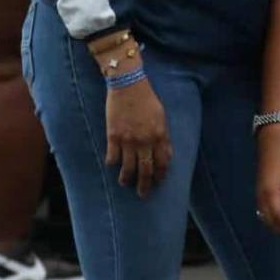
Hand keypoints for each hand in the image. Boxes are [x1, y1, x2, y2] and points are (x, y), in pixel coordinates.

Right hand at [105, 79, 172, 197]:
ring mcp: (128, 140)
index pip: (162, 163)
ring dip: (126, 178)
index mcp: (159, 135)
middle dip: (145, 185)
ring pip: (127, 167)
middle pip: (145, 170)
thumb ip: (164, 137)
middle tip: (143, 194)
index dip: (160, 175)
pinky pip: (112, 157)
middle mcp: (144, 141)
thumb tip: (167, 155)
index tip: (158, 182)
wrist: (128, 85)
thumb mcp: (161, 117)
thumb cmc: (147, 100)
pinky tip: (112, 165)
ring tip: (125, 183)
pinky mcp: (113, 136)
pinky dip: (112, 163)